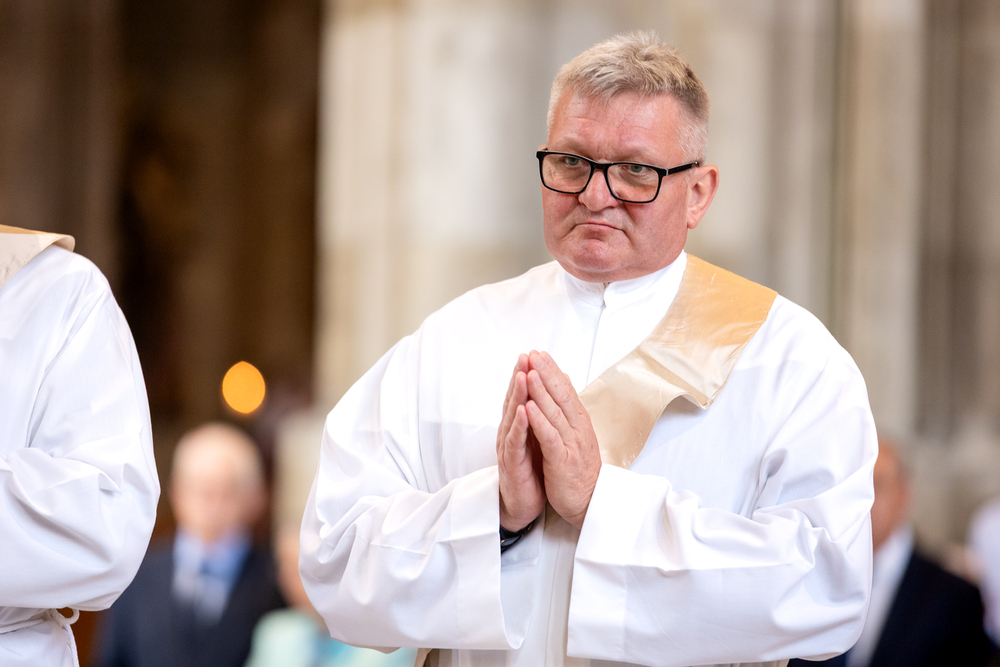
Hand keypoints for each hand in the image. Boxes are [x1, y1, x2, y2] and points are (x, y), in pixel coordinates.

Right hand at [496, 354, 545, 531]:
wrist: (521, 503)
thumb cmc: (530, 469)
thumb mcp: (536, 438)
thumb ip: (538, 416)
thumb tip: (546, 393)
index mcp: (519, 425)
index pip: (523, 395)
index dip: (527, 374)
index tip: (534, 354)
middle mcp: (510, 431)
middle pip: (515, 399)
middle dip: (520, 376)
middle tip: (526, 356)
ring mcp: (509, 446)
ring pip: (512, 416)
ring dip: (517, 395)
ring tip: (523, 375)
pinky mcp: (511, 463)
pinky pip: (514, 441)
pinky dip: (519, 425)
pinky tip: (523, 411)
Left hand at [524, 350, 601, 528]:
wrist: (590, 502)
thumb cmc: (580, 469)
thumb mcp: (576, 435)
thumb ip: (568, 411)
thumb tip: (564, 384)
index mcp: (579, 422)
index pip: (565, 390)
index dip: (552, 371)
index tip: (539, 353)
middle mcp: (577, 429)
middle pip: (561, 395)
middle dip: (546, 373)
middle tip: (533, 354)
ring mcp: (571, 444)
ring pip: (554, 412)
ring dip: (541, 391)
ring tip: (530, 372)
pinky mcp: (563, 461)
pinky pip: (550, 437)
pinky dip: (539, 421)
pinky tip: (529, 407)